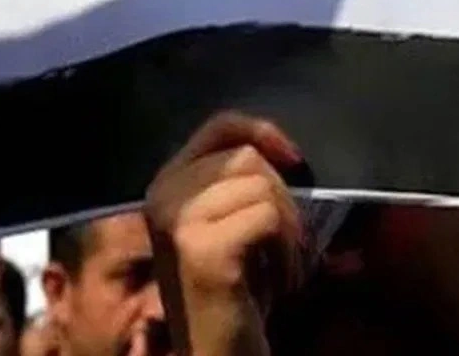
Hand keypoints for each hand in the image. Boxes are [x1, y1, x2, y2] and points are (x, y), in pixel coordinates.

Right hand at [144, 113, 305, 355]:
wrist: (218, 353)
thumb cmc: (236, 291)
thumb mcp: (233, 221)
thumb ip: (240, 182)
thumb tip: (281, 147)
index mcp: (167, 184)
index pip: (219, 125)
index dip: (263, 132)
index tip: (295, 160)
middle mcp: (163, 196)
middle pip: (248, 157)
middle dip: (284, 202)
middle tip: (282, 252)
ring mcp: (178, 221)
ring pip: (263, 187)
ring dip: (289, 233)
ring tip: (278, 271)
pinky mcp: (202, 249)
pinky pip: (268, 219)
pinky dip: (288, 254)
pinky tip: (276, 285)